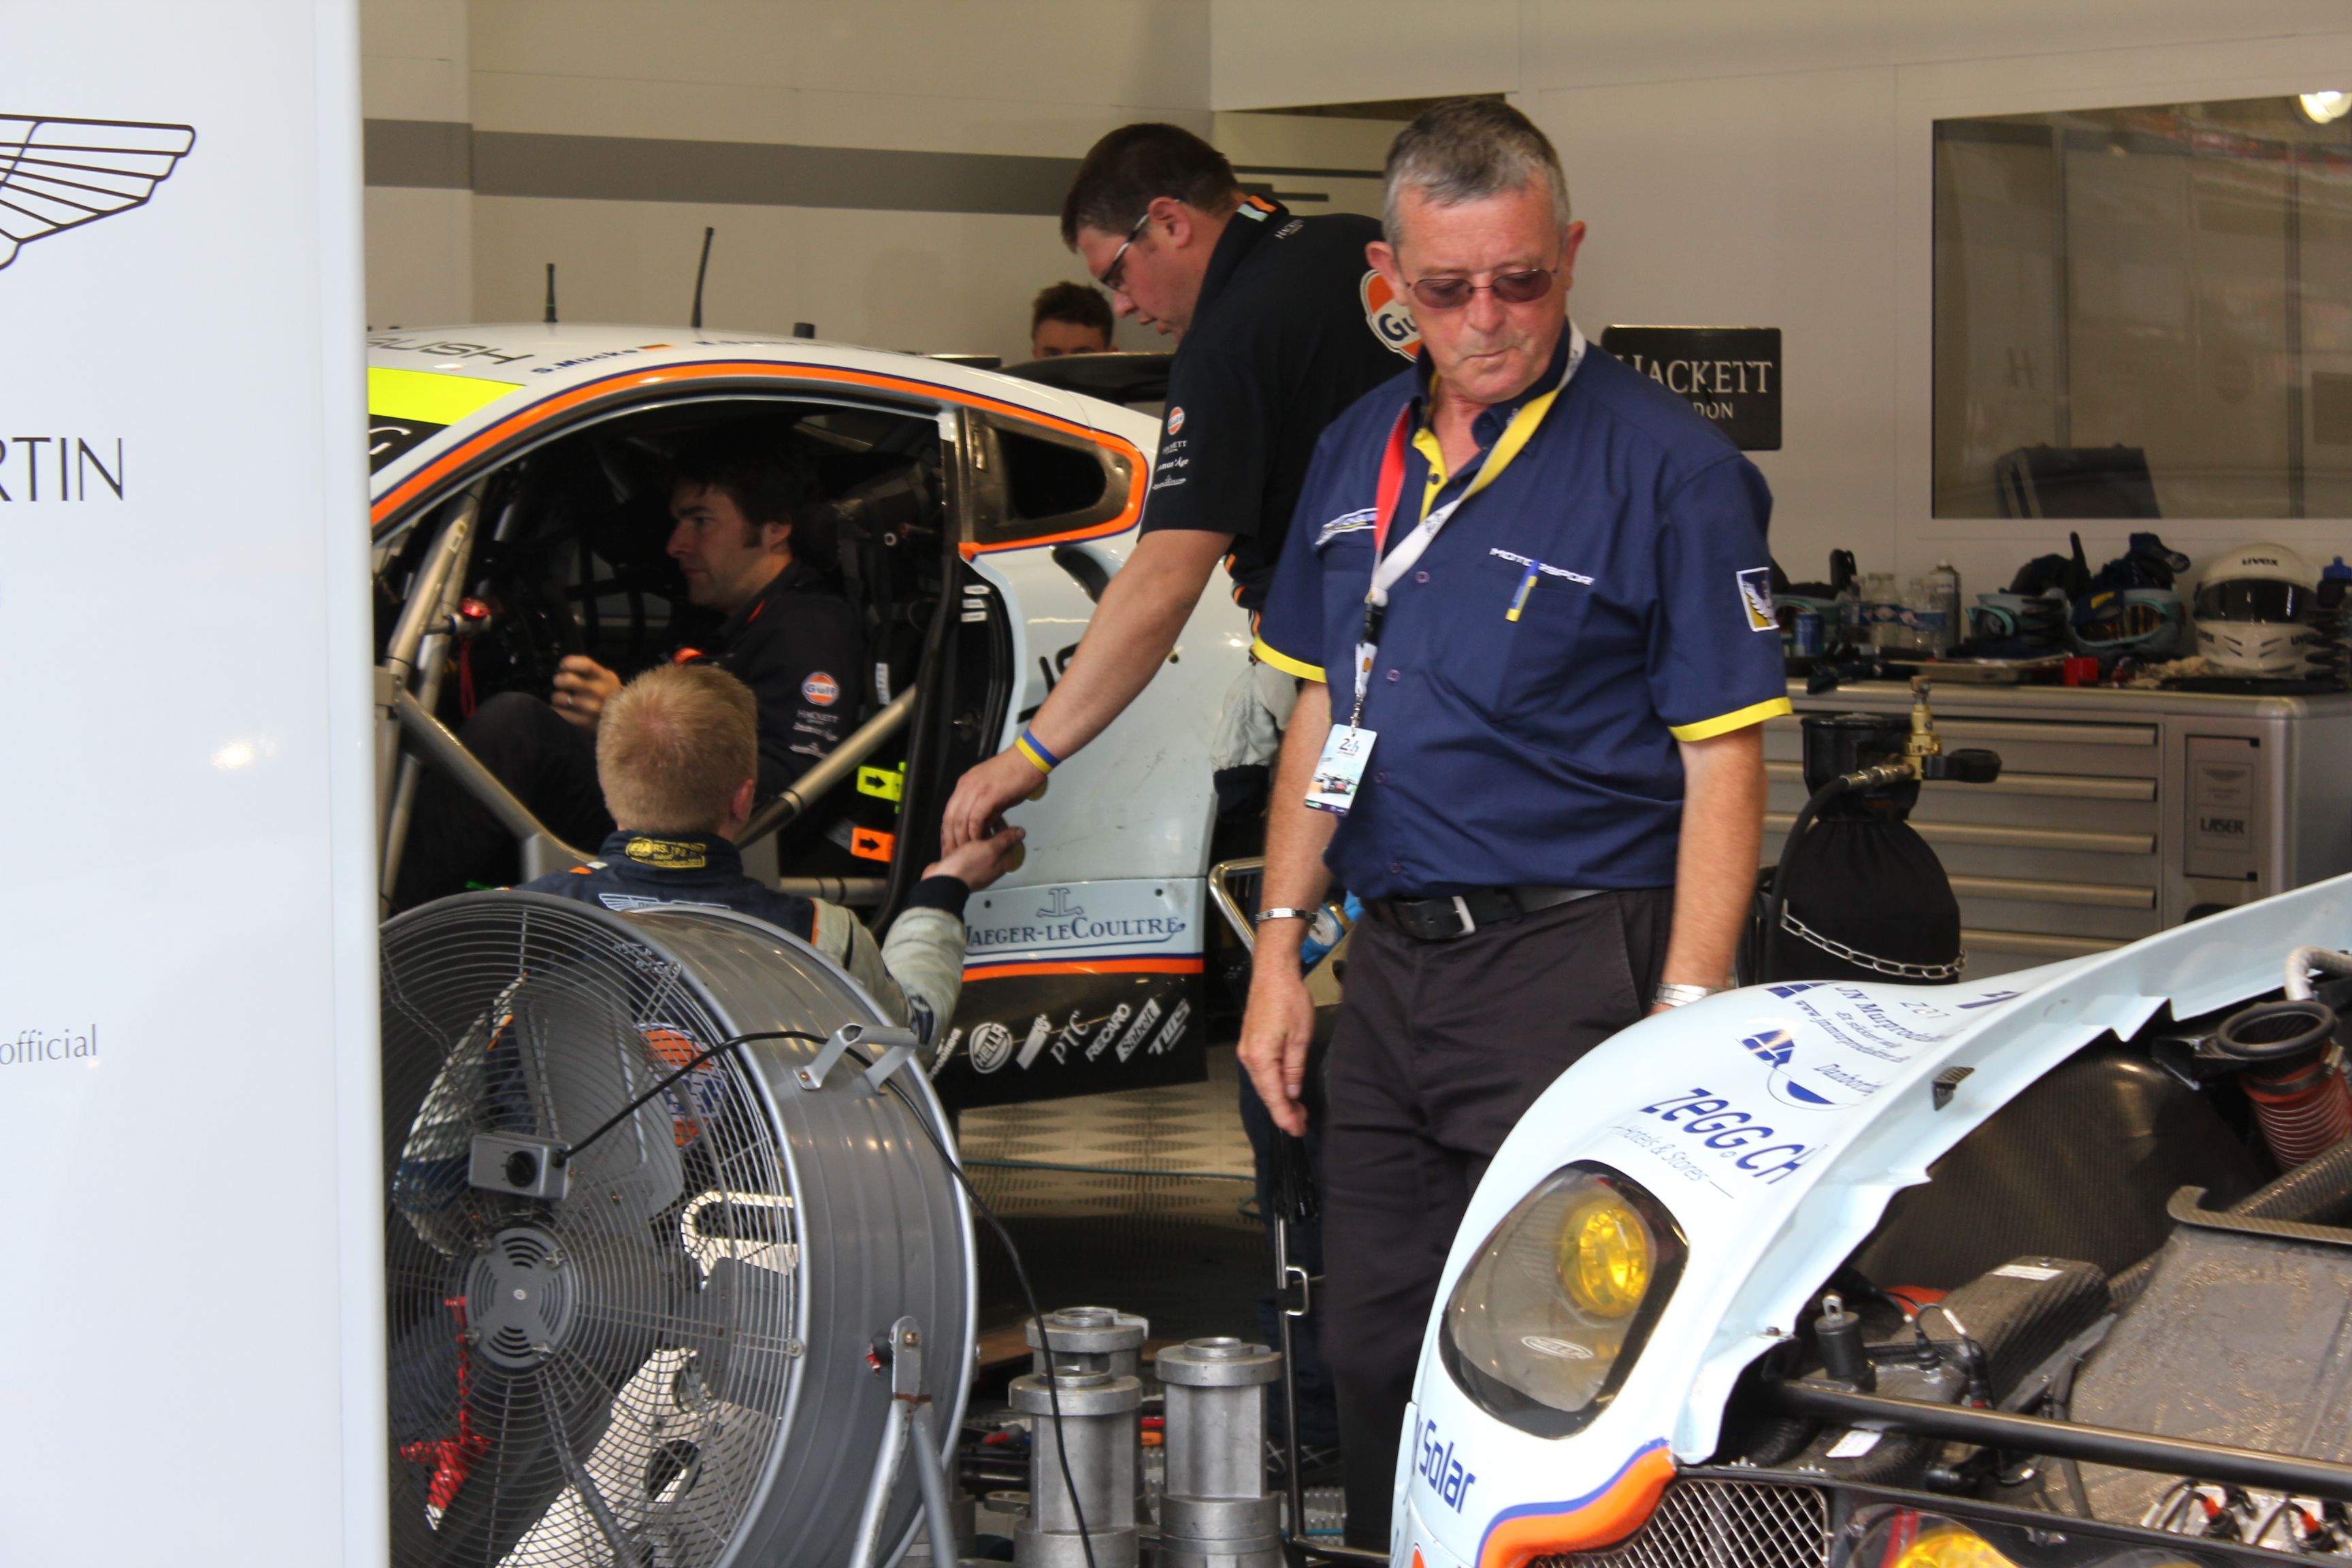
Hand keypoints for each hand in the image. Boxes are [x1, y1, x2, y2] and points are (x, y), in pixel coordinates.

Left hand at [551, 655, 622, 731]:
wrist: (621, 720)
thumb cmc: (604, 693)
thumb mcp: (604, 677)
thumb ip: (587, 669)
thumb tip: (563, 666)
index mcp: (605, 678)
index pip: (586, 665)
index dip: (570, 663)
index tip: (563, 665)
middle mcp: (601, 693)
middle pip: (569, 680)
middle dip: (559, 679)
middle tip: (559, 682)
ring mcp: (593, 709)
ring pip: (561, 698)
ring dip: (556, 697)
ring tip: (562, 698)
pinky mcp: (585, 723)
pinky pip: (560, 713)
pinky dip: (557, 710)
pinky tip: (562, 709)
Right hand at [923, 825, 1024, 890]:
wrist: (943, 881)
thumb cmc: (968, 866)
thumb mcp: (990, 849)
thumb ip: (1006, 839)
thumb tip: (1022, 832)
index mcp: (1001, 861)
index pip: (1007, 838)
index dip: (1001, 824)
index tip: (992, 813)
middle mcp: (990, 864)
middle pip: (993, 841)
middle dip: (987, 828)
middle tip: (978, 817)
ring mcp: (975, 865)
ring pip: (978, 845)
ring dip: (973, 833)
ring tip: (967, 823)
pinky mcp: (961, 864)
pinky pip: (965, 849)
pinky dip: (963, 840)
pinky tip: (957, 834)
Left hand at [940, 748, 1044, 850]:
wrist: (1031, 757)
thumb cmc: (1018, 772)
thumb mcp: (997, 794)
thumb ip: (988, 811)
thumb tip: (984, 827)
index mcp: (965, 784)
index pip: (949, 813)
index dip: (948, 832)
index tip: (950, 846)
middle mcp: (966, 786)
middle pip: (949, 818)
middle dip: (950, 839)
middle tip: (954, 854)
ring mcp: (975, 789)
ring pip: (959, 819)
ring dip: (962, 839)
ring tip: (967, 852)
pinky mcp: (988, 794)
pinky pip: (975, 818)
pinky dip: (976, 832)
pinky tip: (980, 842)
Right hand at [1238, 956, 1316, 1135]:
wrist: (1273, 973)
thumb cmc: (1288, 999)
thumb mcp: (1301, 1037)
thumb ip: (1295, 1069)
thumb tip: (1291, 1093)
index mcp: (1261, 1057)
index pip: (1273, 1097)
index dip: (1286, 1117)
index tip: (1298, 1130)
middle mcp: (1248, 1057)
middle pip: (1265, 1094)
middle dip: (1283, 1112)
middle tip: (1302, 1124)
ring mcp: (1246, 1051)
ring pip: (1262, 1085)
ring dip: (1278, 1100)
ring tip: (1297, 1111)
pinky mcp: (1250, 1045)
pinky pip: (1261, 1073)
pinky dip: (1272, 1086)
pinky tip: (1285, 1090)